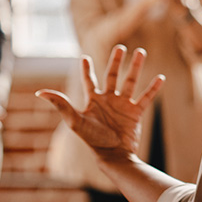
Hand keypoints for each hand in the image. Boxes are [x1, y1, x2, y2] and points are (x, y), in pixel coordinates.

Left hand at [36, 46, 164, 160]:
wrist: (113, 154)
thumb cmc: (91, 139)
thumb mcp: (74, 120)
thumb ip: (60, 104)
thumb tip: (40, 92)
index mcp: (93, 101)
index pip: (89, 80)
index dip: (87, 69)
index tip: (84, 57)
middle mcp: (108, 100)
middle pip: (112, 76)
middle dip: (116, 61)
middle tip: (120, 47)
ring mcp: (123, 105)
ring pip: (130, 81)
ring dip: (136, 67)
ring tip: (141, 52)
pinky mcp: (135, 112)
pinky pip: (146, 97)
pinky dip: (153, 88)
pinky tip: (161, 77)